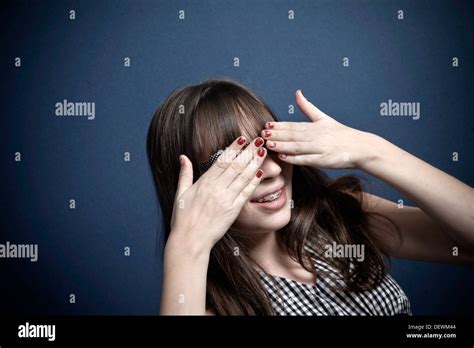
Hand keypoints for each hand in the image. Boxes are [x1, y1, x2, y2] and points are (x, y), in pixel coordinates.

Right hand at [168, 136, 266, 253]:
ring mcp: (226, 199)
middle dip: (248, 151)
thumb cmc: (183, 219)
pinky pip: (246, 193)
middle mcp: (216, 189)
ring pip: (243, 177)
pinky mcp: (233, 211)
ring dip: (254, 163)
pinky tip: (260, 172)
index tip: (242, 138)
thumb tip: (183, 157)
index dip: (234, 148)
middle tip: (259, 140)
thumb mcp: (180, 194)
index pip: (222, 160)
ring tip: (263, 152)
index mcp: (204, 183)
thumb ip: (184, 174)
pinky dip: (254, 182)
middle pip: (236, 165)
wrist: (190, 241)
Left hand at [261, 90, 376, 168]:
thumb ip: (308, 107)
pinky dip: (295, 158)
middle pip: (293, 135)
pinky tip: (283, 157)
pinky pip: (307, 159)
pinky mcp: (324, 160)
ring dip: (282, 145)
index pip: (293, 125)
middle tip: (262, 133)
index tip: (266, 125)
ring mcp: (320, 148)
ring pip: (297, 146)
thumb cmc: (341, 134)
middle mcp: (317, 136)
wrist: (361, 148)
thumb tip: (297, 92)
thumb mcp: (323, 118)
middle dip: (277, 134)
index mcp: (315, 126)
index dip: (279, 126)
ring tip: (268, 144)